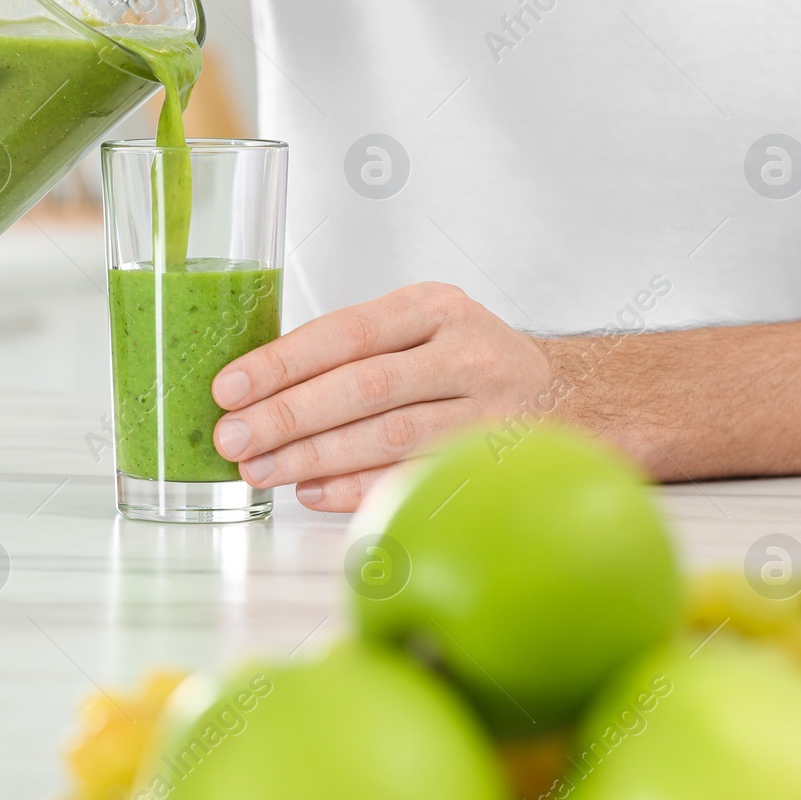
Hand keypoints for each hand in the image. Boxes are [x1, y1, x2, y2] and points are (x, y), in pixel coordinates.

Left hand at [211, 283, 554, 512]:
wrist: (572, 396)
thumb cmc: (467, 363)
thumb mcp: (420, 330)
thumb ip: (351, 351)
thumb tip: (255, 392)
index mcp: (434, 308)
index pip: (346, 333)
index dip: (282, 363)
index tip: (229, 388)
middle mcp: (466, 352)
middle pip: (364, 386)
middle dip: (288, 416)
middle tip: (233, 440)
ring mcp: (488, 409)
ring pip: (388, 435)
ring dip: (314, 457)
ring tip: (260, 470)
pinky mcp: (495, 461)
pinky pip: (413, 476)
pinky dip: (357, 488)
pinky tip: (312, 491)